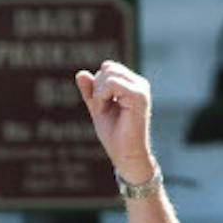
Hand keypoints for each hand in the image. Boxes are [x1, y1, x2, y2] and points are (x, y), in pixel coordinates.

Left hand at [76, 61, 155, 184]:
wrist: (125, 155)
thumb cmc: (114, 135)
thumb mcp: (98, 108)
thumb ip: (90, 91)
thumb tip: (80, 73)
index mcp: (133, 85)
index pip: (109, 67)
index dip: (98, 85)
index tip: (101, 106)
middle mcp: (140, 84)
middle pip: (108, 67)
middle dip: (97, 88)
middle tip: (102, 109)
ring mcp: (141, 89)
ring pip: (109, 73)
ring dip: (98, 94)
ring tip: (104, 111)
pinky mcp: (138, 96)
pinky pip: (111, 83)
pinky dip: (101, 97)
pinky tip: (104, 111)